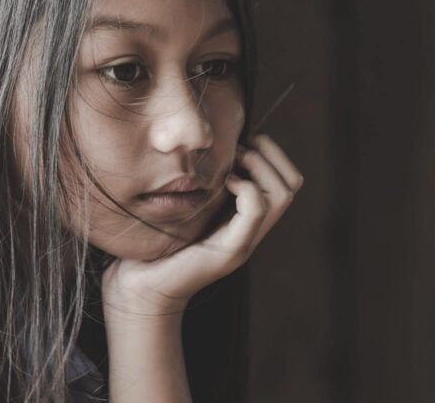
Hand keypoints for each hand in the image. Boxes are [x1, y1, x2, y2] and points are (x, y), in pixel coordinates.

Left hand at [102, 133, 303, 318]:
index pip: (287, 180)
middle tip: (237, 152)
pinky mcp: (231, 250)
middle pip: (292, 184)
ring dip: (259, 167)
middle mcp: (251, 231)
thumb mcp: (182, 207)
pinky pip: (256, 209)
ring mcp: (245, 242)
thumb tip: (202, 148)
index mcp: (243, 220)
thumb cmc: (154, 244)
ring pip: (282, 195)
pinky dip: (244, 187)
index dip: (271, 154)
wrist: (142, 288)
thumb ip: (198, 186)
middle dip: (270, 155)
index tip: (239, 146)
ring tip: (231, 168)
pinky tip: (222, 185)